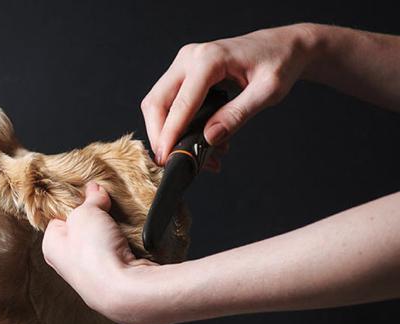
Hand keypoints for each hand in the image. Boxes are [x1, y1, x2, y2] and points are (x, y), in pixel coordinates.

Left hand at [42, 183, 154, 323]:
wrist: (122, 288)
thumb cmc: (94, 253)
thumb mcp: (86, 213)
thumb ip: (90, 199)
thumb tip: (94, 189)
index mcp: (51, 246)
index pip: (58, 218)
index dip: (73, 204)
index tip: (87, 195)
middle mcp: (67, 263)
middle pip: (82, 230)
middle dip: (95, 217)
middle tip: (106, 207)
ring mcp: (90, 273)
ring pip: (101, 242)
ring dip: (112, 231)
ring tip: (119, 224)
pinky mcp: (113, 278)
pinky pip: (117, 254)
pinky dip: (125, 245)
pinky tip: (130, 240)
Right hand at [142, 25, 315, 165]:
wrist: (283, 46)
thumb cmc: (279, 63)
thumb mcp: (267, 91)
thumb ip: (237, 114)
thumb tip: (209, 137)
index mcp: (209, 59)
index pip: (181, 103)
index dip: (171, 133)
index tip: (167, 157)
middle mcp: (190, 58)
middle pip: (157, 102)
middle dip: (159, 135)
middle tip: (170, 159)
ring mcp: (185, 64)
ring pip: (158, 103)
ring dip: (167, 131)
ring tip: (195, 153)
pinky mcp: (185, 73)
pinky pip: (170, 101)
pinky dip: (176, 124)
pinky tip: (196, 138)